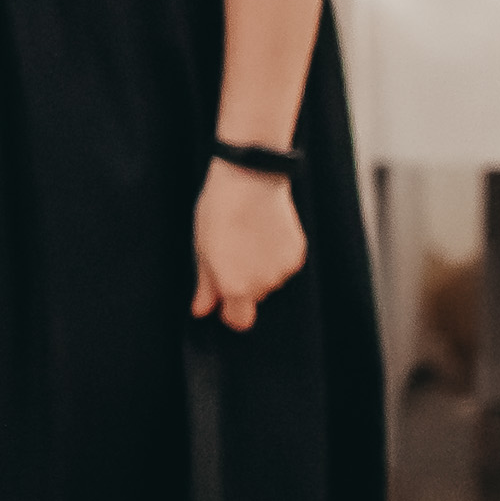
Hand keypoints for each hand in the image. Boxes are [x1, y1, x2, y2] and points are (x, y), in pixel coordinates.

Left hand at [192, 159, 308, 330]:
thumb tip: (201, 310)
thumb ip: (205, 285)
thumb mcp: (202, 248)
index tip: (222, 298)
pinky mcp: (298, 253)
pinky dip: (274, 255)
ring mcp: (284, 269)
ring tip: (246, 239)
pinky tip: (263, 233)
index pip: (239, 321)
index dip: (229, 311)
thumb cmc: (219, 212)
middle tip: (230, 254)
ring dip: (259, 269)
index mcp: (237, 286)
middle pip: (253, 297)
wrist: (251, 180)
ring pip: (269, 280)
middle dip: (242, 283)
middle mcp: (264, 284)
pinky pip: (283, 265)